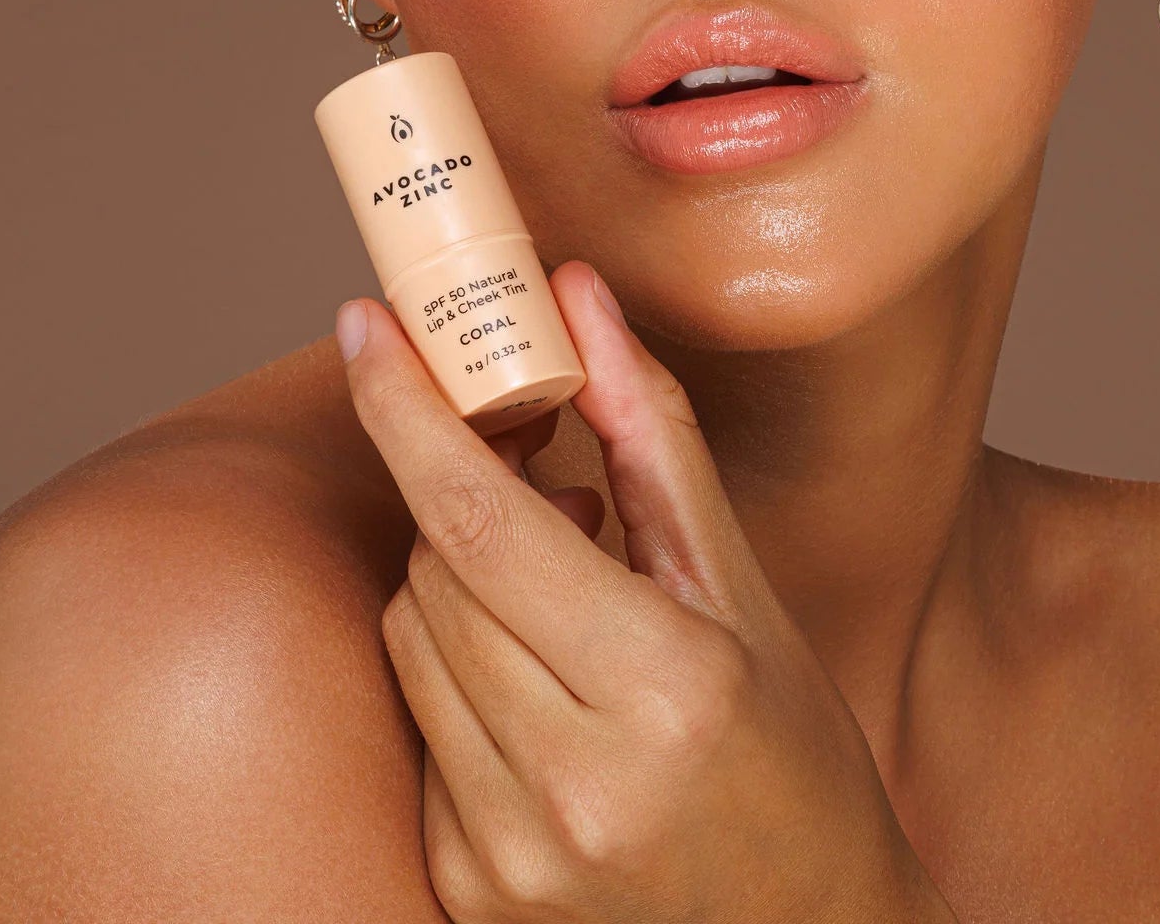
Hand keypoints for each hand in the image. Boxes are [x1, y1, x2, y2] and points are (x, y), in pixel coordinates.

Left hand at [335, 261, 956, 923]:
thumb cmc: (796, 756)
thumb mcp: (746, 592)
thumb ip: (653, 437)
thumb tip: (580, 295)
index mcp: (663, 688)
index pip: (481, 523)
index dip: (408, 412)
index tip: (363, 326)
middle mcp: (573, 782)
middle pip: (436, 570)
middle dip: (465, 493)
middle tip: (536, 466)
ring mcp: (510, 854)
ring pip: (412, 639)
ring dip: (458, 580)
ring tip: (562, 585)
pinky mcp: (468, 893)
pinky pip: (418, 725)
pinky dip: (458, 670)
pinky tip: (540, 682)